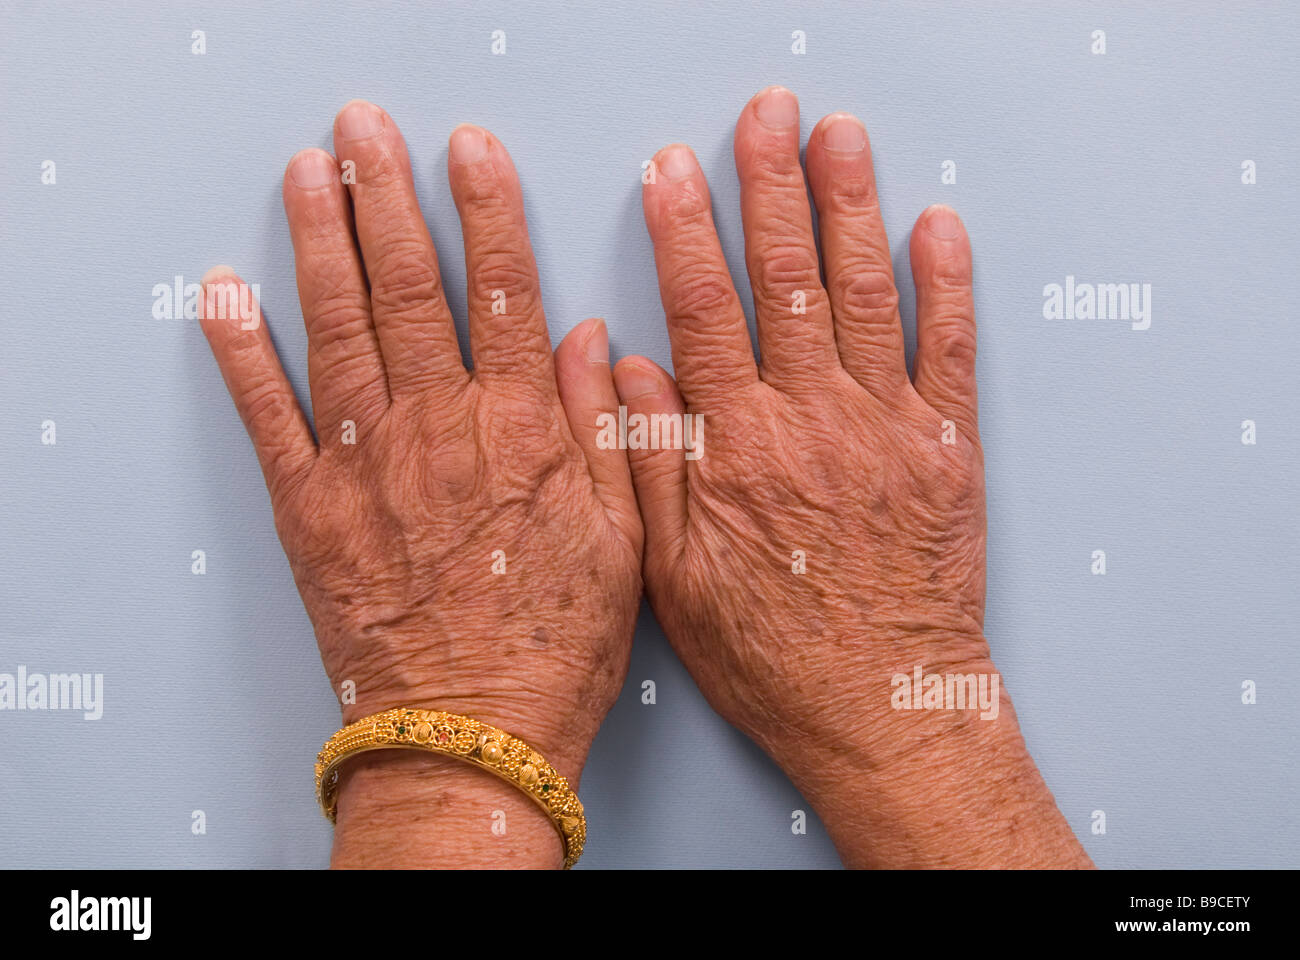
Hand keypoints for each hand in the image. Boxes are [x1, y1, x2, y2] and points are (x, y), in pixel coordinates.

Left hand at [200, 100, 640, 866]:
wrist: (472, 734)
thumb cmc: (554, 644)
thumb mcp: (624, 537)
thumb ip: (606, 428)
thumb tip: (588, 338)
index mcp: (521, 429)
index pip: (504, 290)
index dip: (487, 210)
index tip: (469, 151)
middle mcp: (439, 426)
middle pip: (408, 286)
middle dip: (385, 194)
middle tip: (365, 129)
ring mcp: (366, 462)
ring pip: (337, 326)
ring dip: (318, 240)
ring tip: (307, 173)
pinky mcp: (309, 508)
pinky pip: (268, 415)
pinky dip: (241, 351)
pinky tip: (224, 295)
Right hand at [614, 86, 1088, 866]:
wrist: (884, 707)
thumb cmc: (774, 653)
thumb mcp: (673, 577)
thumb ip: (647, 465)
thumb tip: (625, 369)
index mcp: (738, 447)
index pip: (704, 311)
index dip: (684, 231)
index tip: (672, 169)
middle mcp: (813, 420)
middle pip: (787, 279)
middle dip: (772, 185)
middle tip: (766, 115)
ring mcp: (886, 427)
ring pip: (865, 293)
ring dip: (851, 206)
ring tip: (841, 136)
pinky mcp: (946, 448)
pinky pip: (950, 349)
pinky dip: (947, 283)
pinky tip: (937, 226)